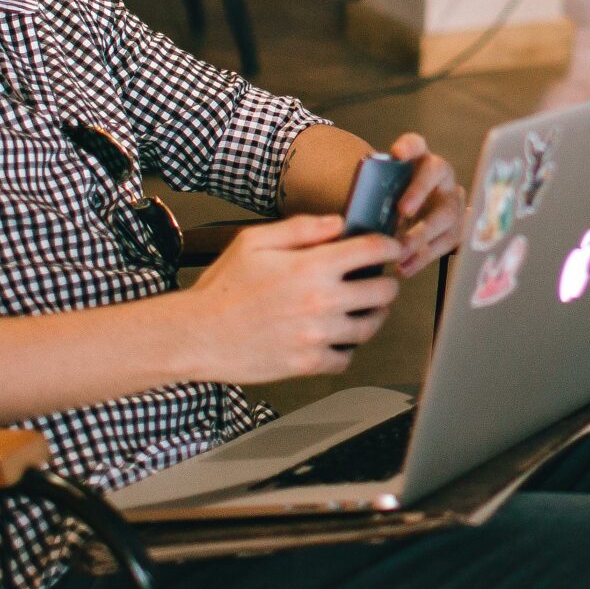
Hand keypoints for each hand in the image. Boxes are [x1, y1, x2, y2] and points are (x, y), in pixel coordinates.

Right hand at [184, 213, 402, 380]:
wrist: (197, 335)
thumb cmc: (222, 288)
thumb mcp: (255, 242)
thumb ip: (301, 228)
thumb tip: (338, 224)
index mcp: (311, 267)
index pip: (371, 251)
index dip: (390, 246)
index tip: (392, 248)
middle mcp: (321, 301)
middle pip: (383, 291)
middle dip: (386, 282)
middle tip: (378, 281)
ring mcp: (317, 336)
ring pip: (370, 326)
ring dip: (373, 315)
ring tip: (363, 309)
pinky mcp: (308, 363)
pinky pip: (346, 358)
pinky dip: (347, 348)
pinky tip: (336, 337)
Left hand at [386, 132, 463, 276]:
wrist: (416, 216)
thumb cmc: (392, 203)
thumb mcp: (384, 194)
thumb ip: (375, 198)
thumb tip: (354, 219)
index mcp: (419, 159)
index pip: (416, 144)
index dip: (409, 146)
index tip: (397, 153)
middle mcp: (441, 175)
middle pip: (436, 173)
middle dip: (419, 192)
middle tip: (402, 211)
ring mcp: (453, 199)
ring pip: (446, 213)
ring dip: (422, 234)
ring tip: (400, 252)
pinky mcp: (458, 226)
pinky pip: (446, 242)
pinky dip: (424, 257)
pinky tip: (405, 267)